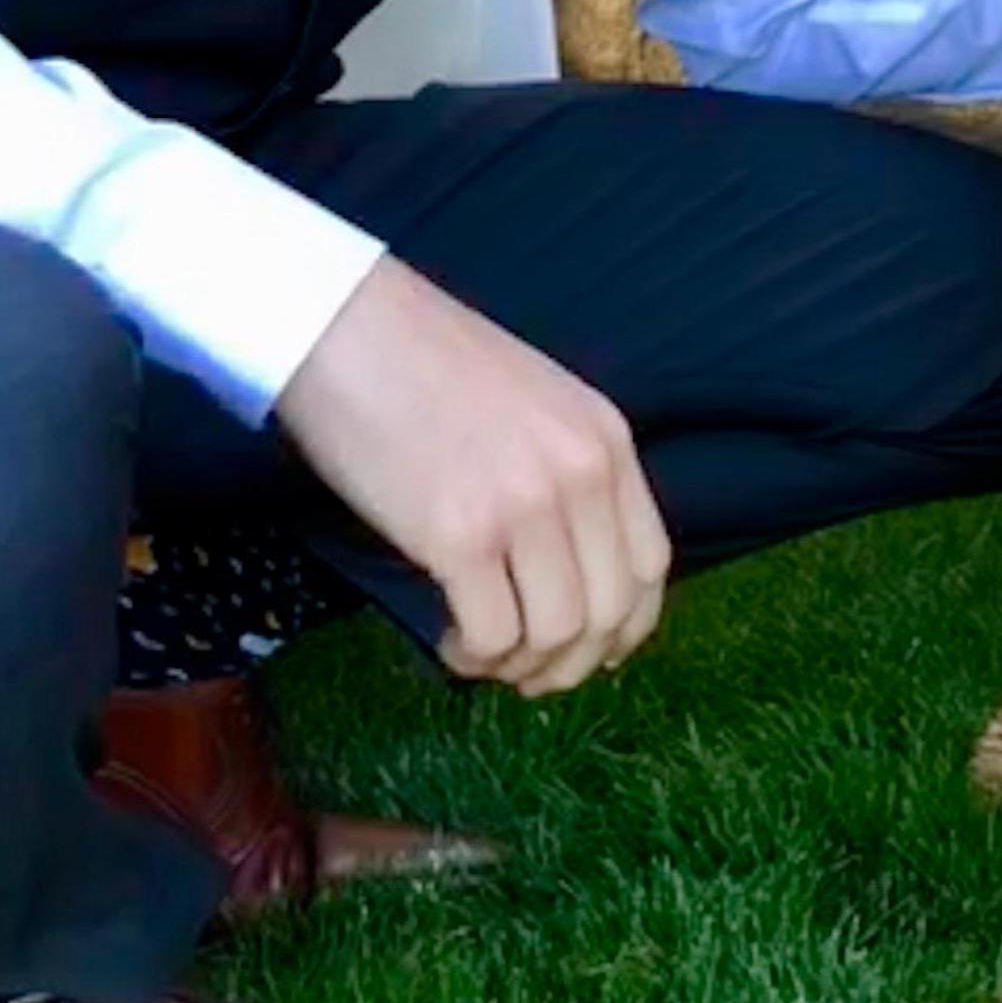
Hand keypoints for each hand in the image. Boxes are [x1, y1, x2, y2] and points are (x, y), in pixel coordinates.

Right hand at [278, 258, 672, 695]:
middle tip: (525, 673)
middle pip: (611, 612)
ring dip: (519, 666)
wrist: (348, 329)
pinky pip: (492, 634)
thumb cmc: (431, 368)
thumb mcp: (540, 406)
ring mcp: (524, 503)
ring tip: (479, 652)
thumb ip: (568, 475)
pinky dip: (474, 656)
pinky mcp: (459, 533)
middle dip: (571, 664)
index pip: (653, 566)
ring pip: (556, 634)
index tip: (592, 654)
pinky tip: (450, 639)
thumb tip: (573, 574)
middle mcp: (581, 472)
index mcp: (607, 438)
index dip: (626, 628)